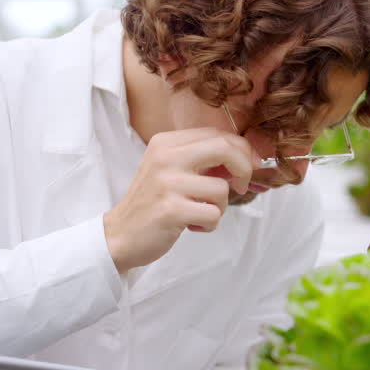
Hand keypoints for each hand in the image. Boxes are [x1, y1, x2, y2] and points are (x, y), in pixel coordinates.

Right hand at [103, 128, 256, 274]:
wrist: (120, 234)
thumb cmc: (153, 203)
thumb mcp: (170, 170)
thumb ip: (201, 159)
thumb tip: (245, 156)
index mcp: (166, 143)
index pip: (217, 134)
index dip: (242, 149)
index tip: (249, 166)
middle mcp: (166, 157)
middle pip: (224, 148)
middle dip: (244, 168)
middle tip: (242, 186)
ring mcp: (167, 183)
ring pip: (222, 188)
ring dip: (220, 207)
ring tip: (201, 214)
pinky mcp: (171, 210)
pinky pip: (213, 214)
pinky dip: (210, 224)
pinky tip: (193, 226)